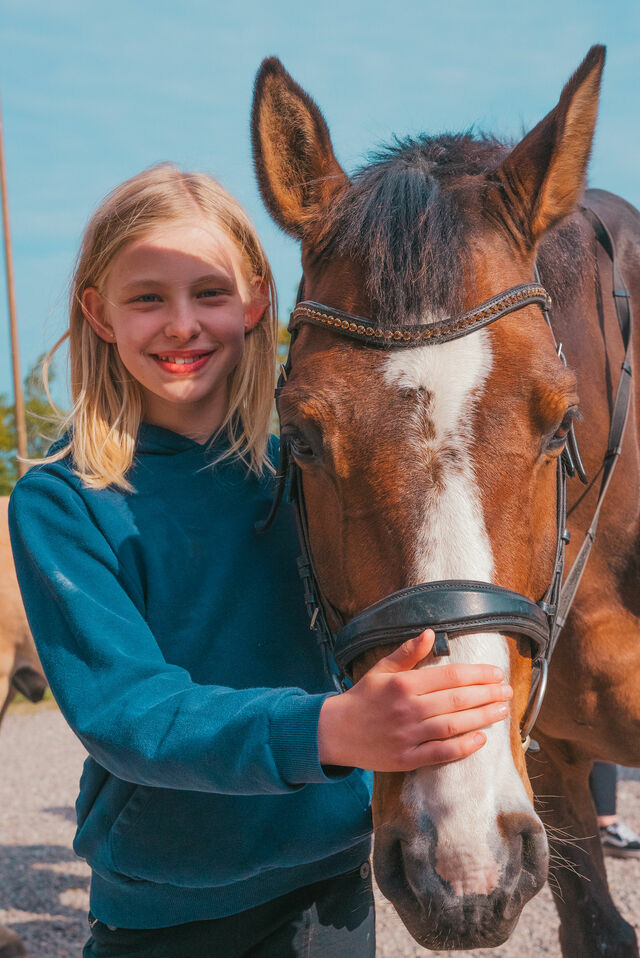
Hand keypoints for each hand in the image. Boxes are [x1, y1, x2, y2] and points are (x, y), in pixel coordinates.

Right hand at [317, 630, 512, 771]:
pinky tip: (481, 739)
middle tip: (507, 691)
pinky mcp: (407, 758)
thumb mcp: (381, 669)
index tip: (496, 674)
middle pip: (457, 701)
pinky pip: (442, 753)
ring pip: (454, 726)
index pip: (450, 677)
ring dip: (482, 718)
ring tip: (502, 711)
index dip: (477, 674)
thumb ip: (407, 652)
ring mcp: (408, 735)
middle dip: (487, 695)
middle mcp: (408, 709)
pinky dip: (463, 747)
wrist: (335, 732)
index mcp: (404, 684)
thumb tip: (430, 633)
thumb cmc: (362, 698)